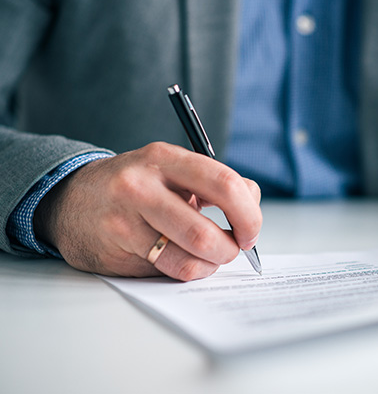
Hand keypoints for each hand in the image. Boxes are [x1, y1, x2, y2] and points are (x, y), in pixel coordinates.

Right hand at [34, 142, 261, 280]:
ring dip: (210, 265)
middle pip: (206, 233)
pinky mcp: (116, 248)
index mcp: (165, 158)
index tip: (251, 231)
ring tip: (209, 257)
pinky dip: (188, 271)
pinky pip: (167, 271)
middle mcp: (142, 185)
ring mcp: (125, 219)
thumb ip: (216, 184)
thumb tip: (252, 207)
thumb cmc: (137, 186)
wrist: (73, 199)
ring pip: (188, 258)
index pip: (225, 184)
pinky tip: (184, 261)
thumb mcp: (173, 170)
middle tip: (233, 249)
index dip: (249, 214)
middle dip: (230, 250)